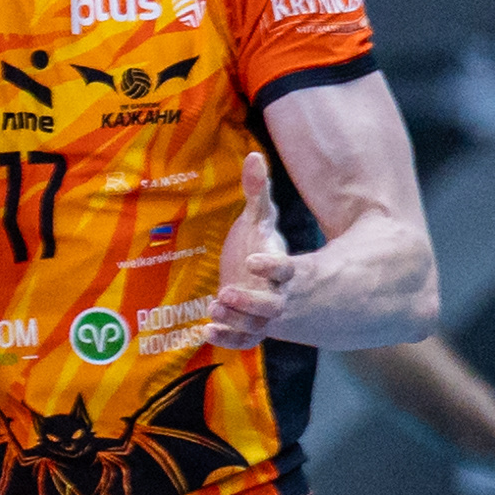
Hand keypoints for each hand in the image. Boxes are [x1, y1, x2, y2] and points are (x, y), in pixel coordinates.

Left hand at [204, 152, 294, 350]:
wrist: (279, 280)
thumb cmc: (263, 242)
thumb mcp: (262, 217)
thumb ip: (258, 190)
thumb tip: (254, 155)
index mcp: (289, 268)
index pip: (286, 270)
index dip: (273, 267)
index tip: (255, 261)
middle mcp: (281, 295)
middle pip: (272, 305)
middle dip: (250, 302)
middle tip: (225, 292)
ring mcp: (268, 314)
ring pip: (258, 325)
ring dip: (236, 321)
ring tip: (214, 309)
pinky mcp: (254, 327)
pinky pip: (245, 339)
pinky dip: (228, 339)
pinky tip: (205, 332)